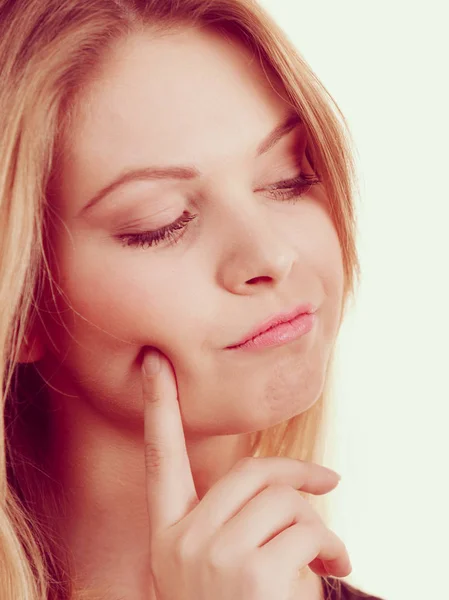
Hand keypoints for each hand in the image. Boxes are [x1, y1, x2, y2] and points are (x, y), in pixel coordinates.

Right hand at [142, 348, 350, 599]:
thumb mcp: (213, 572)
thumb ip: (228, 524)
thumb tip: (278, 489)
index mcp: (168, 537)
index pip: (160, 459)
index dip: (158, 407)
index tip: (155, 364)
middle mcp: (183, 542)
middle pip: (252, 473)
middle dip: (299, 475)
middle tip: (329, 483)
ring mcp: (214, 557)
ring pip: (284, 499)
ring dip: (320, 521)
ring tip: (333, 554)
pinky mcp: (251, 573)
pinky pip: (308, 529)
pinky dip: (333, 545)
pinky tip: (335, 569)